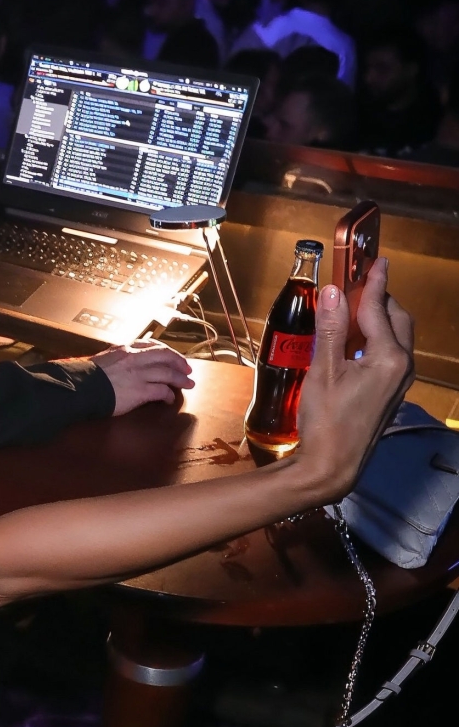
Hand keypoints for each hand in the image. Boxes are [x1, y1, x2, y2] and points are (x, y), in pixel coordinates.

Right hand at [93, 341, 194, 414]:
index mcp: (125, 349)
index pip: (151, 345)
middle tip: (188, 369)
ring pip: (167, 372)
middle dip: (179, 362)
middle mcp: (135, 358)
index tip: (172, 356)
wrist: (82, 387)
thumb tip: (122, 364)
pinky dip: (168, 395)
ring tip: (188, 384)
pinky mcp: (140, 390)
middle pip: (165, 355)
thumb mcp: (103, 359)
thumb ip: (116, 359)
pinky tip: (169, 399)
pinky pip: (161, 390)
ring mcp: (139, 373)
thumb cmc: (87, 376)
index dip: (165, 351)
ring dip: (180, 379)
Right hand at [292, 259, 413, 502]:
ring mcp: (398, 382)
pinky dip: (376, 338)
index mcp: (389, 357)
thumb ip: (330, 329)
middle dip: (379, 299)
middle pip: (397, 319)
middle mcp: (401, 367)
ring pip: (396, 336)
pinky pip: (390, 353)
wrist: (332, 466)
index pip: (379, 309)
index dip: (372, 283)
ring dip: (378, 318)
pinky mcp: (390, 393)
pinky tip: (352, 342)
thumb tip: (333, 292)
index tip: (374, 261)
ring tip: (351, 310)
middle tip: (357, 284)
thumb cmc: (327, 420)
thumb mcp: (323, 371)